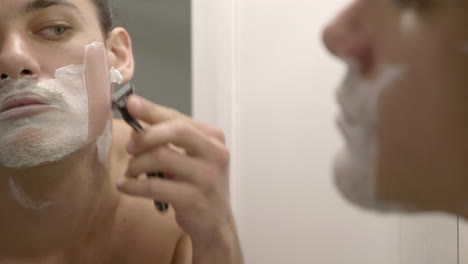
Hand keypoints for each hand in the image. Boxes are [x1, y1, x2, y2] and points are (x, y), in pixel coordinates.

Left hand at [116, 95, 239, 259]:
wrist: (215, 222)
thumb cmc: (197, 184)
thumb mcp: (190, 156)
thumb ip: (169, 135)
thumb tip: (136, 109)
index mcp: (214, 138)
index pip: (179, 118)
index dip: (152, 111)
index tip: (129, 104)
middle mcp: (215, 154)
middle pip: (176, 131)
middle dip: (145, 136)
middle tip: (129, 147)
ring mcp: (207, 177)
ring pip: (161, 157)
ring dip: (137, 164)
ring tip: (131, 171)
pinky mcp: (194, 199)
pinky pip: (155, 186)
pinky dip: (133, 185)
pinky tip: (124, 185)